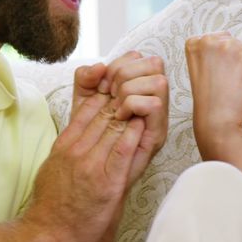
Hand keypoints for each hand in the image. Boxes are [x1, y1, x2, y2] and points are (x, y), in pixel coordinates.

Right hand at [20, 93, 142, 241]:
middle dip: (120, 101)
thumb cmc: (51, 203)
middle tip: (135, 89)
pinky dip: (132, 135)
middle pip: (102, 116)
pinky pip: (122, 151)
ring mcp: (91, 165)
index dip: (104, 97)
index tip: (116, 90)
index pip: (86, 111)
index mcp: (64, 145)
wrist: (50, 233)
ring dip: (130, 114)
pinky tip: (141, 125)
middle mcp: (77, 151)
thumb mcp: (52, 166)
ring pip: (113, 129)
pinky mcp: (107, 182)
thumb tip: (77, 133)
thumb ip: (66, 147)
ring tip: (143, 101)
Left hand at [72, 52, 168, 184]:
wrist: (84, 183)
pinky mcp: (157, 136)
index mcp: (138, 91)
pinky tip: (121, 116)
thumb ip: (86, 81)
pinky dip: (135, 104)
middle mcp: (152, 102)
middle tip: (109, 93)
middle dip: (126, 74)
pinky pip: (154, 105)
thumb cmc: (85, 143)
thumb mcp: (82, 105)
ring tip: (116, 106)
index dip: (120, 63)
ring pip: (159, 82)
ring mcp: (157, 119)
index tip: (102, 83)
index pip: (141, 58)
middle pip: (154, 64)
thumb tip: (98, 66)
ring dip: (132, 89)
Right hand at [185, 32, 241, 156]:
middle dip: (236, 62)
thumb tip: (231, 39)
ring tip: (233, 84)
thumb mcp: (199, 68)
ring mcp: (230, 47)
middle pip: (236, 44)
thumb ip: (211, 51)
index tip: (215, 75)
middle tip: (224, 82)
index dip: (223, 59)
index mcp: (195, 42)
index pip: (221, 39)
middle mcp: (211, 40)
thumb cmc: (208, 99)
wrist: (215, 120)